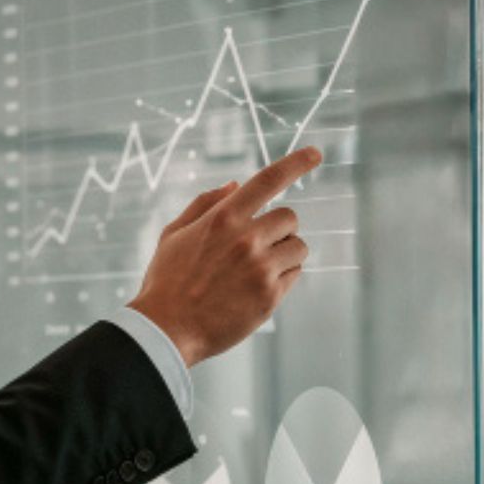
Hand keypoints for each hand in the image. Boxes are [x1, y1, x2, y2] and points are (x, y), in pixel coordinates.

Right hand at [126, 146, 320, 366]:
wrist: (166, 329)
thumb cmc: (167, 281)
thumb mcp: (174, 234)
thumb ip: (205, 205)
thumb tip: (234, 185)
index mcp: (223, 218)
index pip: (268, 180)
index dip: (296, 162)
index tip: (316, 153)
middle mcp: (246, 238)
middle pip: (290, 217)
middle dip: (279, 229)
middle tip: (258, 247)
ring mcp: (260, 268)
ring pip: (298, 247)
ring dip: (285, 254)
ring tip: (258, 270)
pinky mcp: (270, 296)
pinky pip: (295, 275)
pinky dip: (283, 278)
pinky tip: (256, 289)